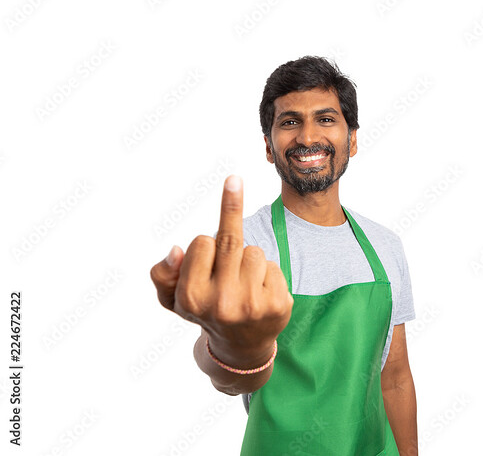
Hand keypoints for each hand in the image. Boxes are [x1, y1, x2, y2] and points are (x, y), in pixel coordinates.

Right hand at [150, 175, 292, 366]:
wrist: (241, 347)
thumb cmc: (205, 311)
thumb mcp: (173, 299)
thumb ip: (162, 275)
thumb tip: (175, 250)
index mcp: (192, 297)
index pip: (202, 243)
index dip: (205, 245)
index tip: (207, 247)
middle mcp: (222, 302)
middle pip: (229, 239)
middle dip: (231, 202)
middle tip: (233, 178)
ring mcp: (252, 304)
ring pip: (254, 251)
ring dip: (248, 259)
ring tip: (243, 283)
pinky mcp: (278, 304)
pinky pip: (274, 265)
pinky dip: (267, 273)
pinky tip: (260, 292)